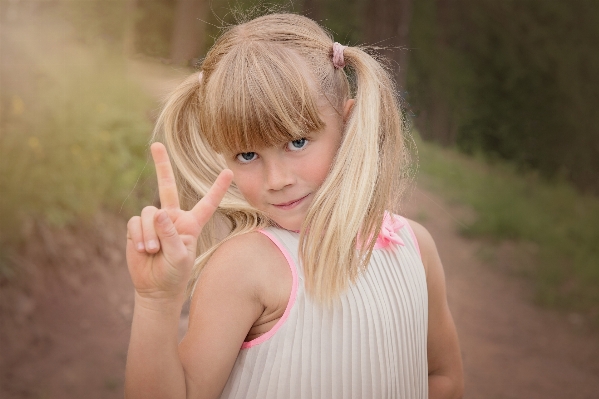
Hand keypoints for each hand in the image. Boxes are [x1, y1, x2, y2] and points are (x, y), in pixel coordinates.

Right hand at [126, 142, 232, 301]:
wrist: (154, 287)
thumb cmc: (174, 274)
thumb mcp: (179, 257)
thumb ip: (171, 235)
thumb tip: (159, 214)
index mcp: (192, 223)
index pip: (207, 203)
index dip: (218, 188)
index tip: (229, 171)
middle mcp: (173, 217)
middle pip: (166, 186)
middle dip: (161, 165)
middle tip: (156, 145)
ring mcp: (155, 221)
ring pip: (149, 213)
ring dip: (150, 233)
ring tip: (153, 251)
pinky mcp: (138, 227)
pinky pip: (136, 222)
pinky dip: (139, 236)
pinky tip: (143, 249)